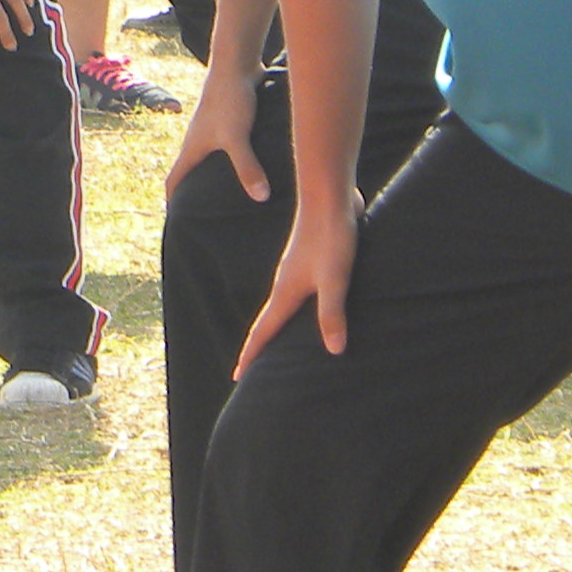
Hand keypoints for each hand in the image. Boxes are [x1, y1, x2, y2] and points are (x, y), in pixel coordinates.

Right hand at [169, 62, 268, 204]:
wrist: (237, 64)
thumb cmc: (230, 100)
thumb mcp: (237, 137)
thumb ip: (247, 167)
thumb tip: (260, 198)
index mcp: (192, 148)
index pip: (174, 180)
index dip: (173, 202)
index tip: (175, 221)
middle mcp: (198, 141)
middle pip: (189, 172)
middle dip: (193, 194)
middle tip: (205, 216)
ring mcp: (213, 130)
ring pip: (208, 159)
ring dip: (212, 176)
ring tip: (229, 195)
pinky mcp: (229, 121)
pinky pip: (226, 148)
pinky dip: (231, 161)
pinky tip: (251, 167)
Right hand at [236, 193, 355, 373]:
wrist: (328, 195)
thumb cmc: (331, 237)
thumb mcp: (335, 279)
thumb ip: (332, 313)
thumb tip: (334, 351)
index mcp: (285, 291)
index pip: (264, 330)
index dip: (251, 355)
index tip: (237, 376)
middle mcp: (285, 282)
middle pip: (267, 321)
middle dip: (258, 346)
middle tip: (249, 368)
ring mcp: (295, 271)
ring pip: (280, 307)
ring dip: (273, 327)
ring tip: (273, 344)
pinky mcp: (308, 261)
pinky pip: (293, 295)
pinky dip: (290, 312)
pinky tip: (303, 308)